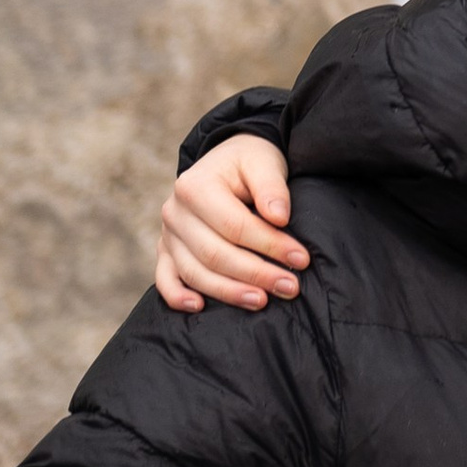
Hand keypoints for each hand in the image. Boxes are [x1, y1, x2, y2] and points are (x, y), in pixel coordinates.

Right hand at [155, 136, 306, 314]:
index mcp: (194, 187)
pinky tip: (200, 307)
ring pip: (194, 272)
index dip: (269, 245)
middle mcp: (174, 213)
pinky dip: (177, 296)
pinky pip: (165, 279)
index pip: (235, 226)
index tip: (301, 259)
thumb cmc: (250, 160)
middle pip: (214, 254)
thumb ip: (271, 188)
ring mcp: (167, 234)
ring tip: (263, 301)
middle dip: (256, 274)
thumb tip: (279, 218)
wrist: (228, 158)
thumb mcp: (265, 161)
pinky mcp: (166, 251)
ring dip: (229, 291)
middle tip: (290, 287)